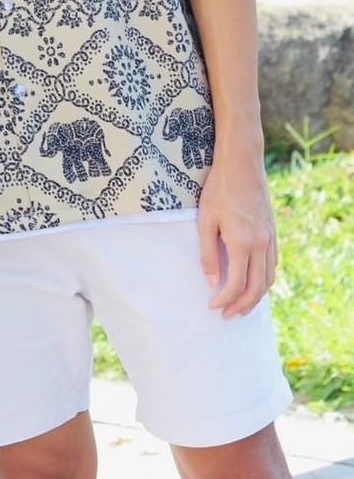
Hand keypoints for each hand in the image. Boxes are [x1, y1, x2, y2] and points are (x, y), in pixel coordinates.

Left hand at [196, 148, 277, 317]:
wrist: (242, 163)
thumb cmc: (218, 189)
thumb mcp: (205, 220)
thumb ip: (208, 254)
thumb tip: (212, 283)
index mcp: (242, 243)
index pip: (236, 284)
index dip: (224, 300)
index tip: (212, 306)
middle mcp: (260, 245)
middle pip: (256, 288)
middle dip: (242, 305)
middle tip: (227, 314)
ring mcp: (269, 238)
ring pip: (268, 278)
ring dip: (255, 296)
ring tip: (240, 305)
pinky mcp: (272, 231)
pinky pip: (272, 264)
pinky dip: (264, 279)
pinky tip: (253, 281)